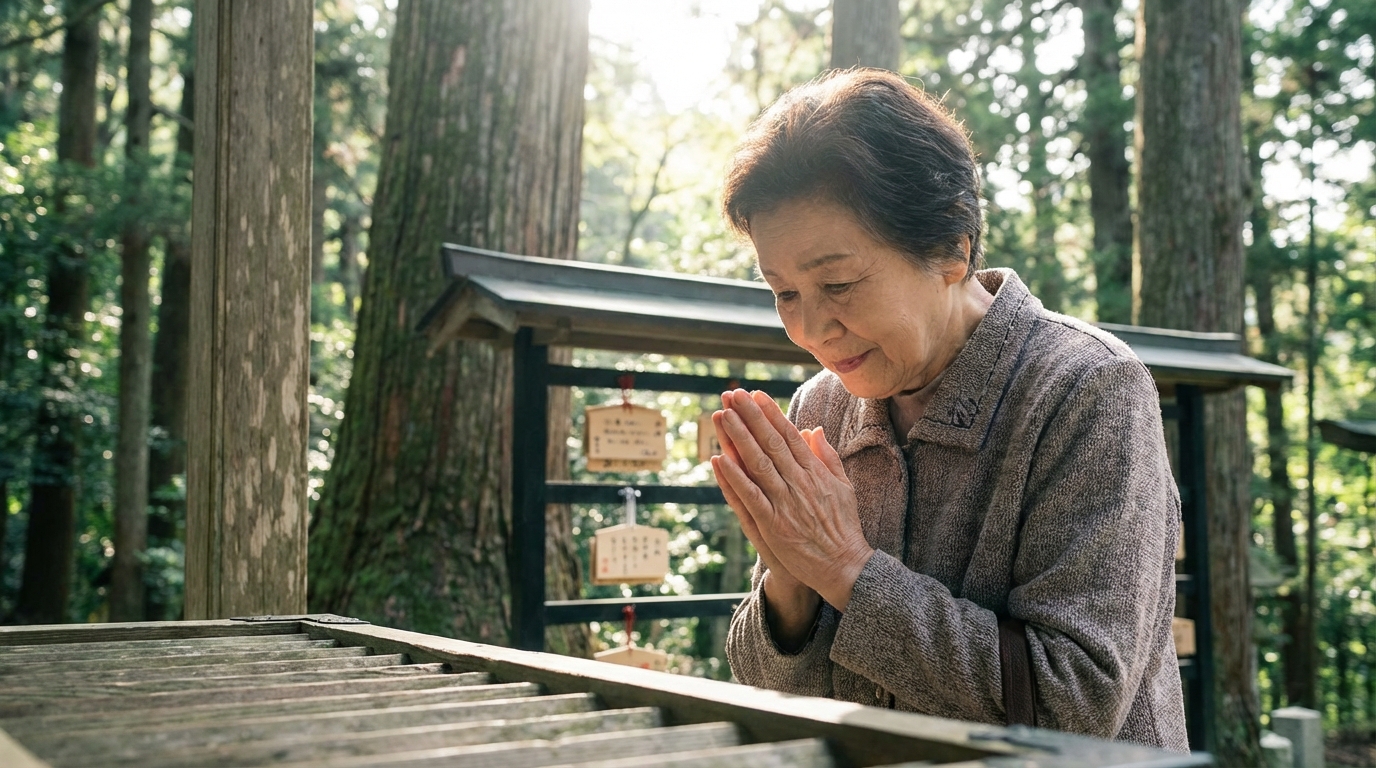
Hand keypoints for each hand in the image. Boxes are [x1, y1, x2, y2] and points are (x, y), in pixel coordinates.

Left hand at [709, 389, 873, 611]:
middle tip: (733, 395)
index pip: (789, 435)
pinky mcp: (772, 524)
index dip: (771, 414)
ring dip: (738, 439)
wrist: (844, 565)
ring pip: (757, 464)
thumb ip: (828, 457)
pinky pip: (749, 496)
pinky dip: (734, 477)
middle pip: (770, 443)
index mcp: (816, 472)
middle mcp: (799, 483)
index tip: (756, 395)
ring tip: (722, 416)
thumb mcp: (844, 487)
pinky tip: (719, 459)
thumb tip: (814, 430)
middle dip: (750, 417)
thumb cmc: (843, 527)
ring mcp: (785, 503)